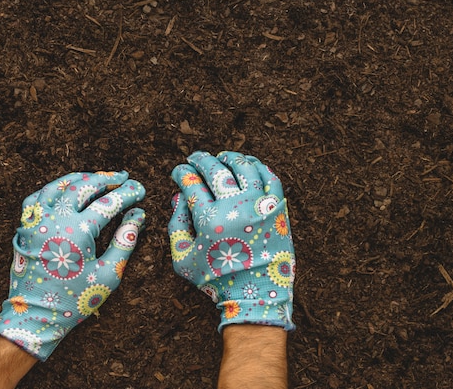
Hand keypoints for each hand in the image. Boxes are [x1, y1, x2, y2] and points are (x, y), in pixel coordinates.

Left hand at [0, 171, 145, 360]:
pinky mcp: (25, 228)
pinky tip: (64, 189)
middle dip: (106, 180)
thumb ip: (124, 242)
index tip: (140, 189)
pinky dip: (53, 188)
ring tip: (97, 177)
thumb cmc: (74, 300)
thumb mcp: (108, 274)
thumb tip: (138, 216)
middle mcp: (55, 220)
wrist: (35, 317)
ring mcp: (36, 221)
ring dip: (80, 178)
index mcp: (77, 232)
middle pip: (83, 187)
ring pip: (58, 187)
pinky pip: (37, 198)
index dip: (127, 194)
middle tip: (123, 177)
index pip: (108, 203)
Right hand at [168, 151, 294, 331]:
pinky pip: (270, 178)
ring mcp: (259, 206)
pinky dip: (258, 166)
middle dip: (201, 160)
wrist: (255, 295)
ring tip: (222, 157)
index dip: (182, 173)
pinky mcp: (277, 209)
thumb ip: (175, 227)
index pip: (191, 184)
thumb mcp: (182, 260)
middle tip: (195, 158)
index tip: (179, 171)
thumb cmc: (215, 279)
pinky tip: (248, 165)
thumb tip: (177, 198)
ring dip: (230, 158)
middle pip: (215, 171)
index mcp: (208, 220)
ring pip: (244, 168)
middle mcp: (234, 208)